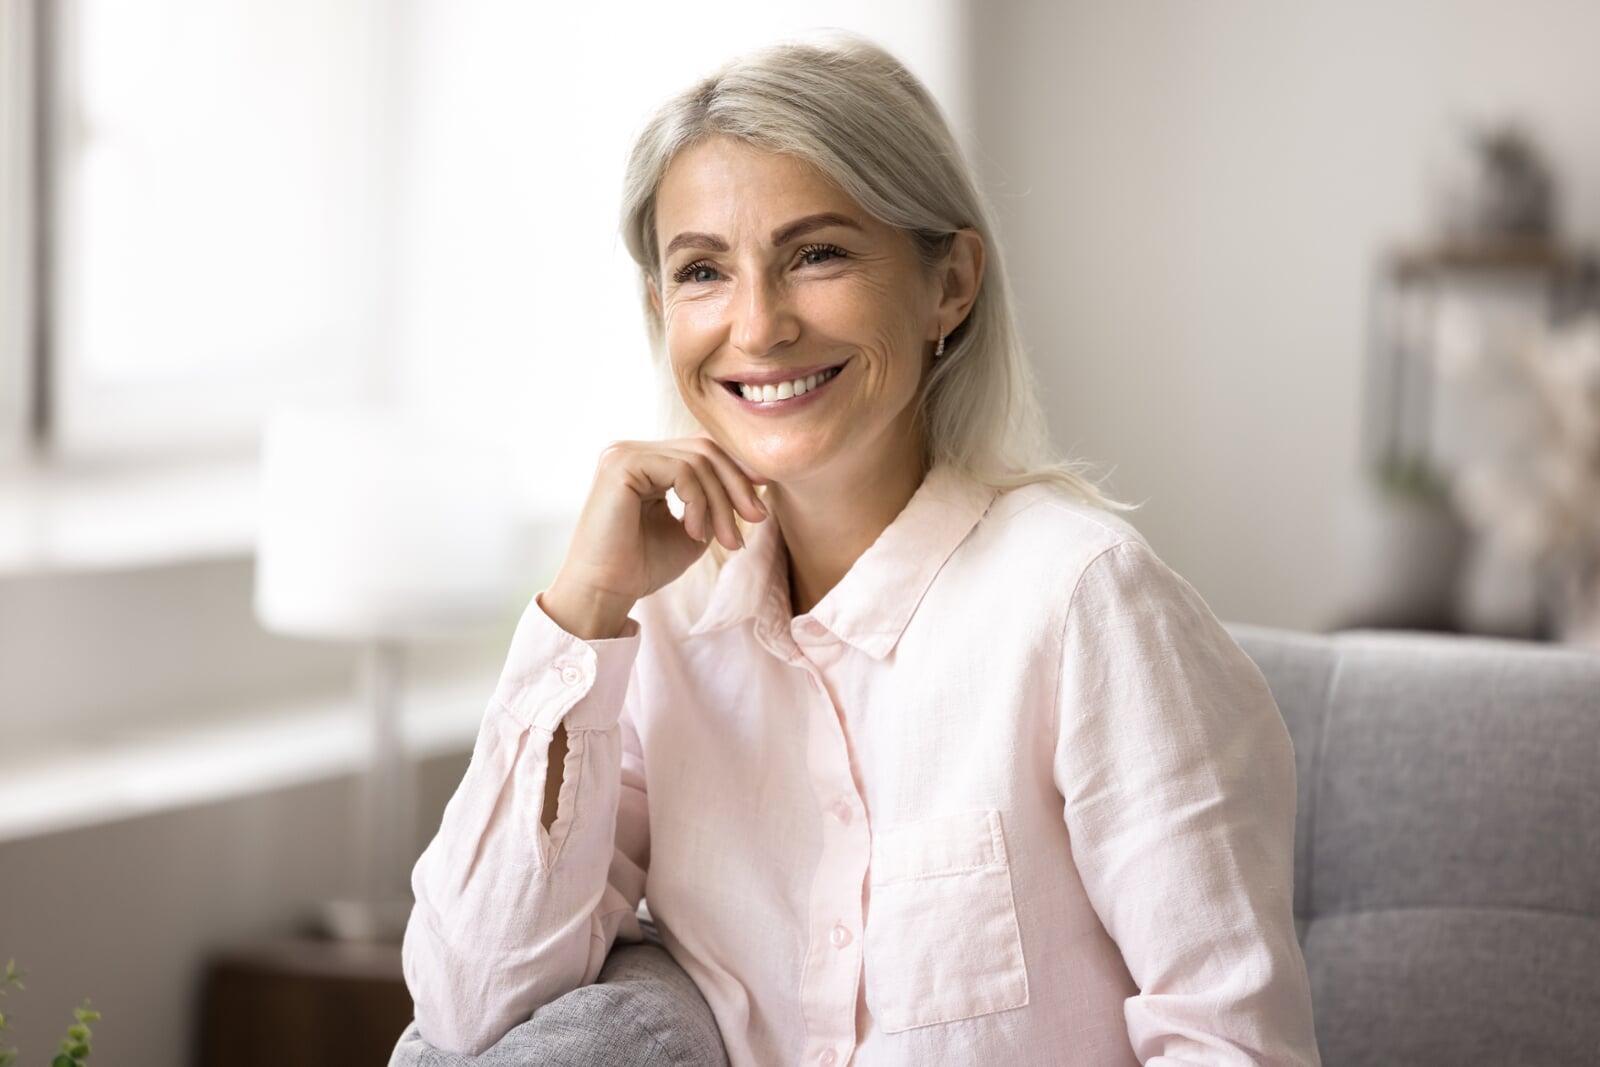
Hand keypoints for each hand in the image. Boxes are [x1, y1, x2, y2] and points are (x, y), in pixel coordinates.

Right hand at [542, 436, 768, 638]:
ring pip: (698, 460)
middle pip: (704, 449)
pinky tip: (695, 533)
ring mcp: (625, 454)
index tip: (759, 501)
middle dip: (737, 485)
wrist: (605, 592)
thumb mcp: (693, 528)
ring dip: (721, 502)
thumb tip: (753, 481)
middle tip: (756, 520)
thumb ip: (714, 502)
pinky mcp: (622, 464)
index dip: (736, 469)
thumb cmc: (643, 567)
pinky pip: (682, 471)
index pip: (701, 450)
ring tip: (726, 540)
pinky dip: (699, 502)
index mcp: (646, 463)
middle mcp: (632, 452)